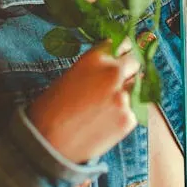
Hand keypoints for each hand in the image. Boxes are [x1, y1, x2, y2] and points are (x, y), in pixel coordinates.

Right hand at [28, 40, 140, 163]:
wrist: (47, 143)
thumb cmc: (52, 109)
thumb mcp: (73, 76)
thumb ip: (97, 67)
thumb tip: (117, 64)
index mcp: (95, 58)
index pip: (123, 43)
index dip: (124, 49)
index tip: (125, 54)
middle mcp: (113, 73)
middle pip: (136, 61)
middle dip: (130, 68)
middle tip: (119, 80)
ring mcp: (124, 96)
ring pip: (138, 86)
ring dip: (129, 90)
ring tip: (109, 103)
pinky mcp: (129, 118)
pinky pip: (135, 109)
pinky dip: (126, 112)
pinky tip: (107, 119)